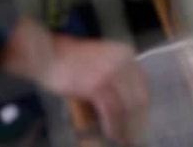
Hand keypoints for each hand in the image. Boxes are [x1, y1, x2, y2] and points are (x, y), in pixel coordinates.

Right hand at [2, 19, 147, 145]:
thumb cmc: (71, 60)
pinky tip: (112, 134)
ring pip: (126, 107)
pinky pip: (112, 110)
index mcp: (127, 55)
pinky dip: (113, 125)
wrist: (49, 54)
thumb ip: (118, 76)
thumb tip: (127, 102)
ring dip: (126, 126)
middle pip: (138, 98)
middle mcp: (124, 62)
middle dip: (138, 120)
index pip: (142, 86)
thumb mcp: (103, 61)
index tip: (142, 121)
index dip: (143, 107)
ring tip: (124, 138)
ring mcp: (111, 73)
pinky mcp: (97, 86)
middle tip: (135, 135)